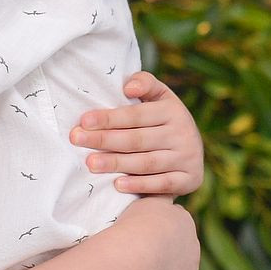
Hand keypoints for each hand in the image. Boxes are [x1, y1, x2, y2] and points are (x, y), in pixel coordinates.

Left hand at [70, 72, 202, 196]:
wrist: (193, 149)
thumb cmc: (163, 118)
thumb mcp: (159, 96)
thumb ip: (144, 83)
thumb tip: (128, 88)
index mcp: (173, 110)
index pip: (136, 115)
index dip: (109, 118)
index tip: (83, 121)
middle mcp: (183, 134)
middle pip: (137, 139)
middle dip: (104, 140)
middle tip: (77, 140)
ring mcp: (188, 158)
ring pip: (147, 162)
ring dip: (117, 163)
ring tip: (91, 163)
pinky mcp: (190, 179)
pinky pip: (163, 184)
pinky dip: (140, 185)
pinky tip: (117, 184)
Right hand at [115, 197, 199, 269]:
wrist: (136, 253)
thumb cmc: (131, 226)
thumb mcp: (139, 202)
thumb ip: (150, 202)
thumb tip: (150, 199)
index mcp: (180, 215)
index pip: (174, 216)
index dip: (160, 223)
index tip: (143, 229)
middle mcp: (191, 238)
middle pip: (181, 241)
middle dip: (167, 246)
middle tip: (141, 251)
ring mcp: (192, 264)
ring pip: (182, 266)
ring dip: (169, 268)